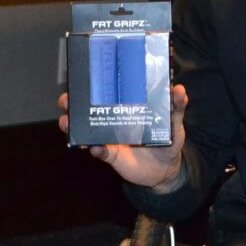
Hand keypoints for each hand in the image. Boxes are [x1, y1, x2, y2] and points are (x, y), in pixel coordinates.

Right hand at [58, 84, 188, 190]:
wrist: (166, 170)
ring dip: (73, 125)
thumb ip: (176, 106)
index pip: (105, 92)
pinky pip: (99, 152)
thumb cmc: (169, 141)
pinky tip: (94, 148)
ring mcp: (110, 138)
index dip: (91, 85)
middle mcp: (114, 120)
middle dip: (73, 102)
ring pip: (86, 130)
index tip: (80, 76)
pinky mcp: (112, 155)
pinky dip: (96, 150)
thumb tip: (179, 89)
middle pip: (87, 109)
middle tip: (66, 99)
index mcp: (126, 106)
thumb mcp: (175, 121)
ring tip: (67, 122)